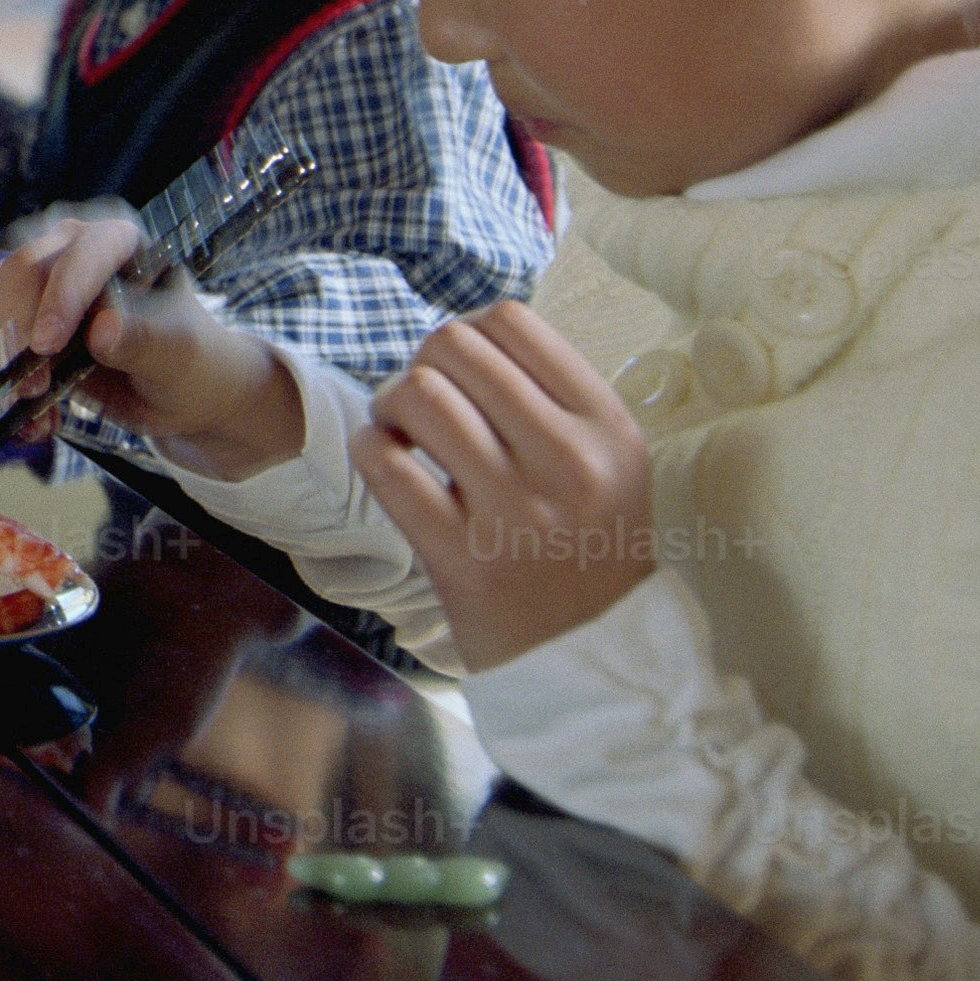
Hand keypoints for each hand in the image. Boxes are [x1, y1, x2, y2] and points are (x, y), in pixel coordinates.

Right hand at [0, 205, 304, 478]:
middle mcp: (77, 248)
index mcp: (122, 241)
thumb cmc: (190, 363)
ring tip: (29, 393)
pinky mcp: (27, 314)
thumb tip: (101, 330)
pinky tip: (24, 394)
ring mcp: (47, 280)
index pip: (82, 251)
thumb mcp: (179, 356)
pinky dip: (0, 362)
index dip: (60, 294)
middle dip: (19, 324)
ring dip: (3, 346)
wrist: (177, 393)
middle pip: (26, 267)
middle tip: (29, 381)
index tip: (46, 345)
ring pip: (1, 297)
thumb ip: (143, 340)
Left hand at [352, 304, 657, 670]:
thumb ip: (552, 395)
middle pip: (453, 348)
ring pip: (418, 395)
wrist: (594, 659)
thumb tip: (472, 328)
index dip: (466, 334)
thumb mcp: (606, 462)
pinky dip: (370, 449)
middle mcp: (570, 462)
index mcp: (608, 428)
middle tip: (423, 407)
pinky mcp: (461, 556)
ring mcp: (516, 510)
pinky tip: (389, 466)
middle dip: (421, 366)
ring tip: (403, 435)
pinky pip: (384, 462)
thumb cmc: (586, 546)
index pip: (511, 321)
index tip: (462, 374)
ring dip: (390, 404)